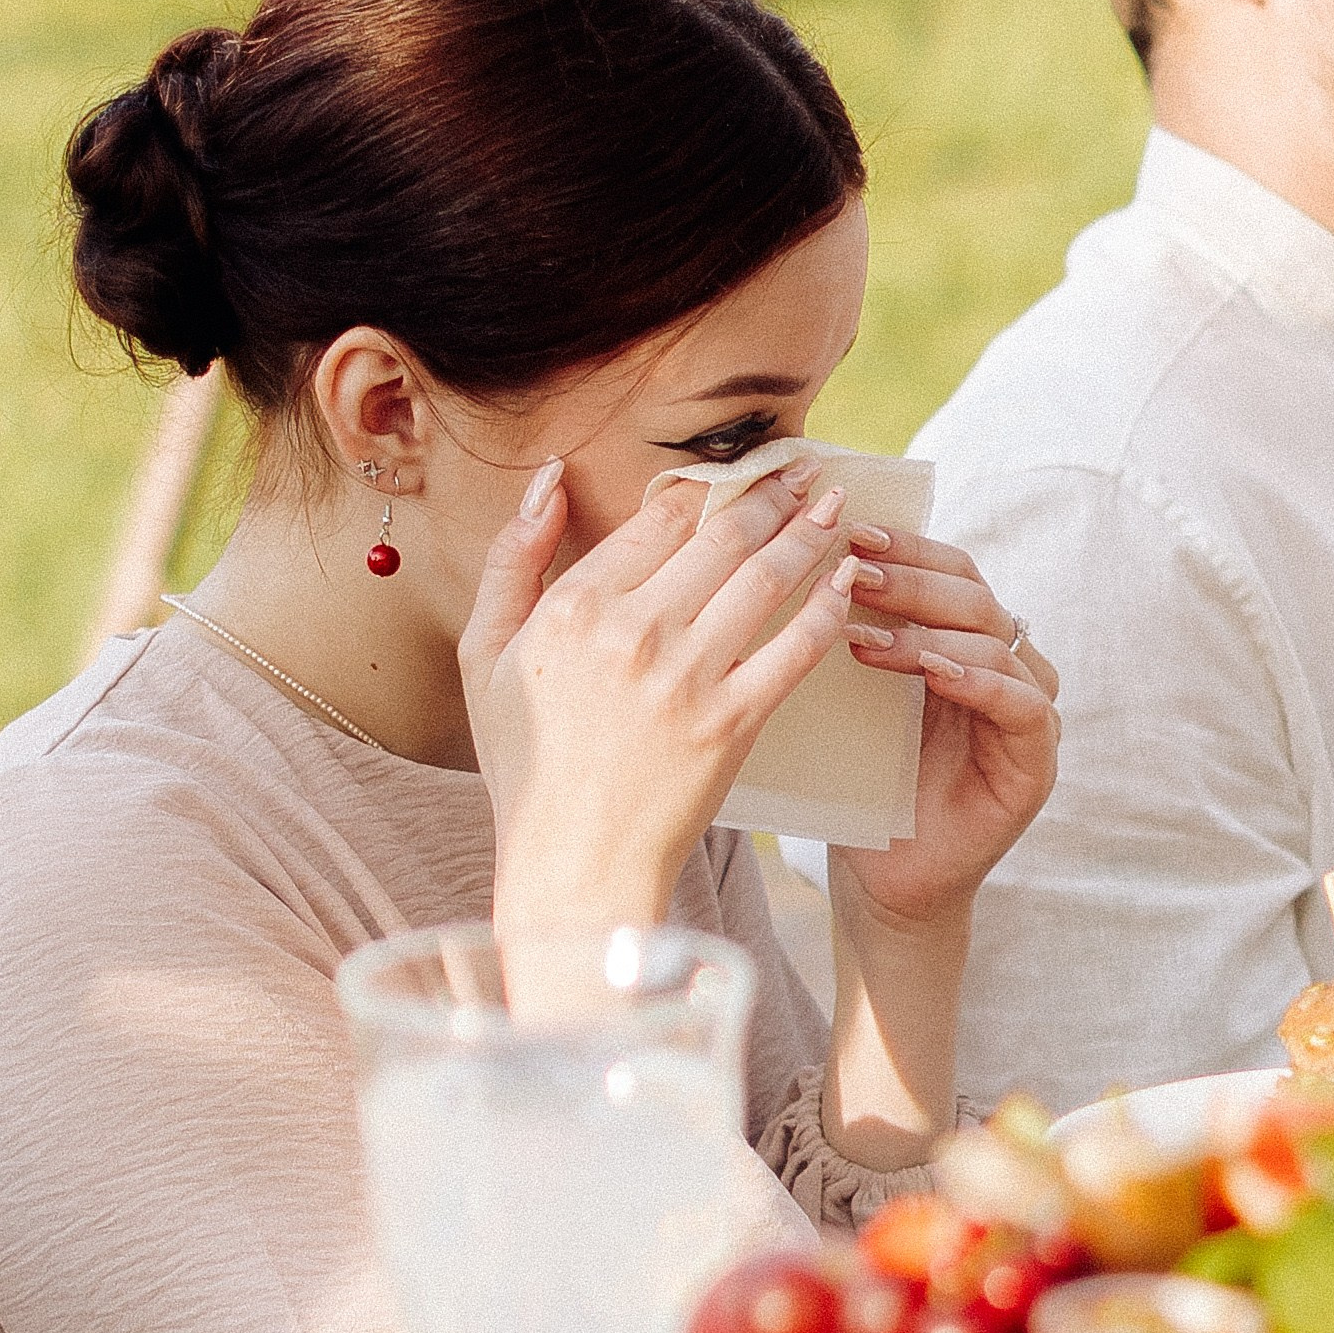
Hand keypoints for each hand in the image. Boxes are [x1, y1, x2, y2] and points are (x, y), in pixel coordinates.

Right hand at [460, 455, 861, 936]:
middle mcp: (635, 632)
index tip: (737, 468)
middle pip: (721, 536)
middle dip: (773, 493)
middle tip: (807, 469)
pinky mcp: (734, 722)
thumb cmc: (526, 764)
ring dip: (808, 531)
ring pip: (765, 578)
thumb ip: (512, 560)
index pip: (658, 519)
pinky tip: (847, 576)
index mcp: (574, 608)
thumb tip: (549, 477)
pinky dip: (828, 604)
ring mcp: (689, 677)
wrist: (574, 864)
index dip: (706, 483)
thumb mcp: (485, 655)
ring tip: (834, 504)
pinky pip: (795, 647)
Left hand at [830, 529, 1060, 934]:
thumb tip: (803, 557)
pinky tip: (933, 674)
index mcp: (963, 639)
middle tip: (850, 571)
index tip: (848, 531)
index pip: (949, 569)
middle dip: (909, 579)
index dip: (906, 545)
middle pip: (972, 595)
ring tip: (864, 636)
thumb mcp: (850, 695)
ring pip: (995, 641)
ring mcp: (1028, 711)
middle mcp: (1005, 665)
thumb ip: (851, 631)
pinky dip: (979, 682)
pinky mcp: (1037, 761)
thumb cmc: (860, 782)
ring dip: (928, 631)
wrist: (880, 877)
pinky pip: (1022, 704)